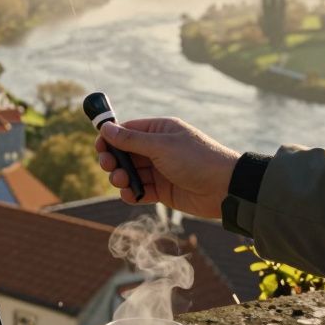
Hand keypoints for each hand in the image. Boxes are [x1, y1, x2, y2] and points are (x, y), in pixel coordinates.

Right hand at [95, 117, 240, 218]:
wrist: (224, 188)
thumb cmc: (196, 159)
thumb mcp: (161, 146)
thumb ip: (131, 140)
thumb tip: (106, 128)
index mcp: (159, 131)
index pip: (127, 131)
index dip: (110, 138)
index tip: (99, 147)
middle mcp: (158, 149)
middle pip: (125, 153)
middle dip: (114, 160)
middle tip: (109, 166)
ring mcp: (160, 170)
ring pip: (131, 173)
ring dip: (121, 178)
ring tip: (122, 182)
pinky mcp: (163, 190)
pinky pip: (140, 190)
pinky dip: (132, 193)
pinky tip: (130, 195)